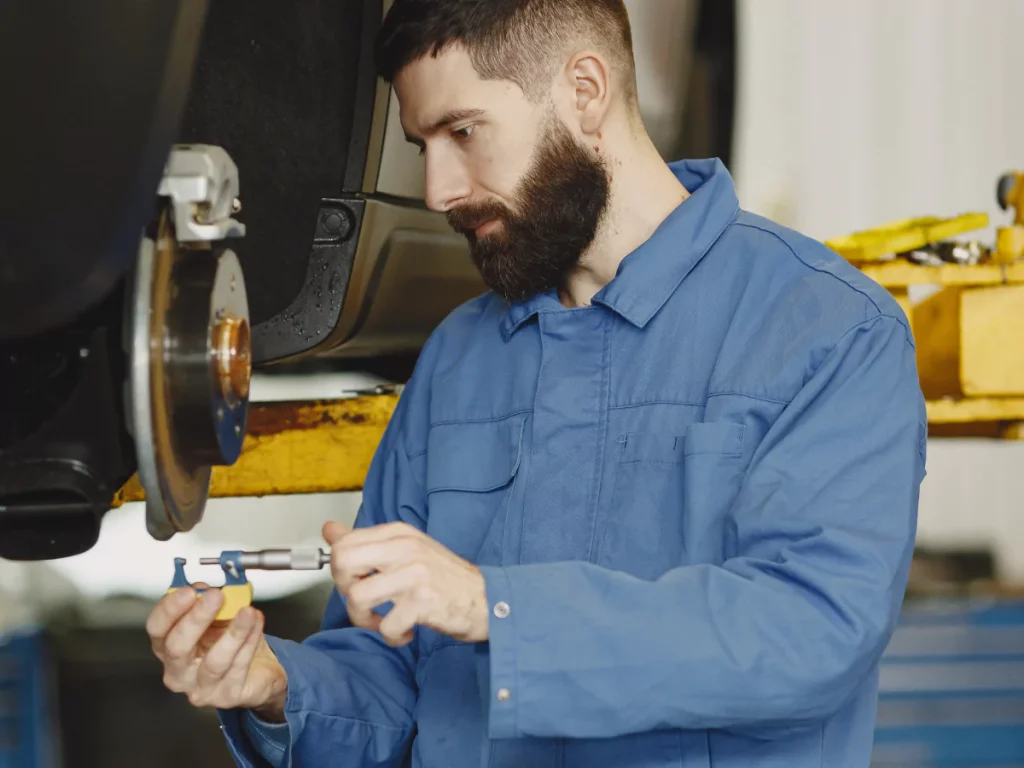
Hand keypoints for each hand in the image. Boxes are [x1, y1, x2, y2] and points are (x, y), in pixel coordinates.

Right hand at [146, 584, 288, 721]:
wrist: (257, 671)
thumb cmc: (229, 643)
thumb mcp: (216, 617)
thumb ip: (207, 603)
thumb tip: (205, 588)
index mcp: (168, 647)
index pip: (157, 628)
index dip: (170, 609)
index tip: (189, 591)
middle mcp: (178, 671)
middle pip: (177, 647)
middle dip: (196, 618)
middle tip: (215, 597)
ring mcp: (201, 687)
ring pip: (214, 661)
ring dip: (233, 632)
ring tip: (246, 612)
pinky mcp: (226, 696)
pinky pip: (239, 666)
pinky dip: (250, 641)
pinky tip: (256, 624)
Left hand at [323, 521, 488, 647]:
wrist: (488, 599)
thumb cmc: (445, 579)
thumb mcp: (406, 551)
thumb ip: (367, 542)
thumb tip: (329, 529)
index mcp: (399, 533)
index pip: (343, 543)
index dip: (341, 570)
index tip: (357, 582)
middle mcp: (405, 548)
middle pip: (342, 562)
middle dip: (345, 590)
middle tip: (366, 601)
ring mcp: (414, 573)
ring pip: (357, 597)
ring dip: (366, 620)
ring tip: (384, 621)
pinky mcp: (423, 601)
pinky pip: (385, 626)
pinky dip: (392, 636)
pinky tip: (406, 630)